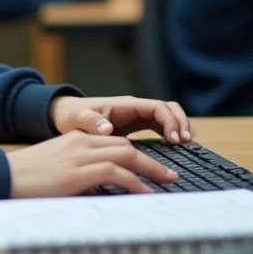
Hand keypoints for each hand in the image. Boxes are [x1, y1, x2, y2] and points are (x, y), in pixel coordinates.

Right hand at [7, 131, 178, 196]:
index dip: (136, 153)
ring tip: (165, 182)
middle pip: (125, 146)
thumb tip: (97, 187)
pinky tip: (143, 192)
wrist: (2, 176)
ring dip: (150, 169)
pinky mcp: (77, 171)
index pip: (114, 141)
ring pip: (126, 155)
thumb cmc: (25, 177)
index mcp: (75, 139)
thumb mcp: (55, 167)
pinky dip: (133, 181)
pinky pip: (115, 172)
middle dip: (150, 160)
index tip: (149, 166)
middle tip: (168, 174)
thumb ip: (76, 169)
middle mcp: (80, 142)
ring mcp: (79, 155)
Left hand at [50, 95, 191, 143]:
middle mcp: (135, 109)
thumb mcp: (78, 119)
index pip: (158, 107)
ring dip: (179, 128)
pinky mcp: (136, 127)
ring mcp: (138, 117)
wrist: (66, 116)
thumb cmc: (72, 115)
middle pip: (169, 109)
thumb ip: (92, 123)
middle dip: (180, 122)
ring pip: (167, 117)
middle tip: (185, 143)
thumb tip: (107, 129)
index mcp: (126, 105)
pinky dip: (171, 134)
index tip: (174, 139)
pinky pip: (160, 127)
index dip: (170, 121)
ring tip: (186, 146)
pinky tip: (176, 148)